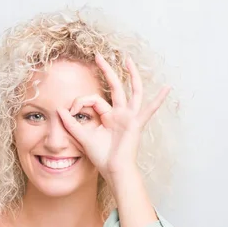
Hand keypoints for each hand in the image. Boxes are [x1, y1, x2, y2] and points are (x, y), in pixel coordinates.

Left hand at [57, 53, 170, 180]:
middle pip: (114, 87)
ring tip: (128, 60)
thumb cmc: (101, 157)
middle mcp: (120, 114)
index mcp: (108, 116)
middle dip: (106, 71)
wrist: (113, 170)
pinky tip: (167, 88)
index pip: (93, 99)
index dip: (80, 102)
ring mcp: (130, 117)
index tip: (71, 111)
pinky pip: (149, 109)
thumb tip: (60, 109)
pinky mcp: (136, 123)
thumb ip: (71, 124)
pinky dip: (158, 99)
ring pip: (132, 91)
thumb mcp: (82, 137)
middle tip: (98, 56)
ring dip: (131, 75)